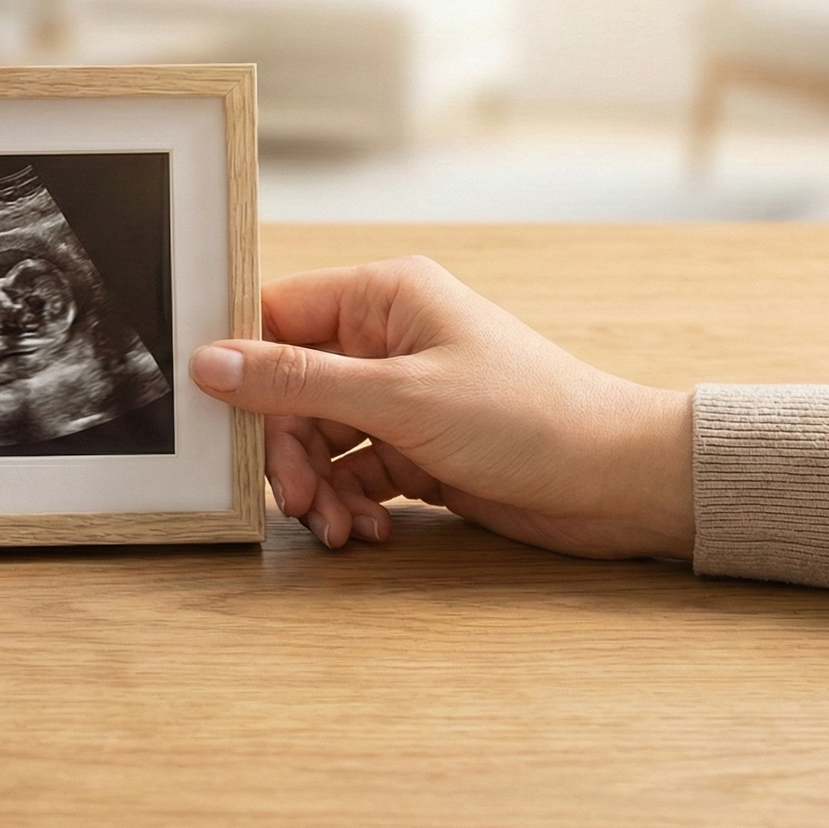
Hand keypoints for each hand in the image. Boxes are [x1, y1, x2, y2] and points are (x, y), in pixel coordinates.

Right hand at [188, 257, 692, 558]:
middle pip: (289, 389)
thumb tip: (211, 363)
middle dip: (286, 450)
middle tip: (295, 497)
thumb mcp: (401, 397)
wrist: (617, 482)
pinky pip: (353, 471)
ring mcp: (400, 394)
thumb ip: (298, 382)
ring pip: (318, 438)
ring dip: (317, 486)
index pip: (276, 315)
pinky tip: (367, 530)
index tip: (215, 413)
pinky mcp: (415, 445)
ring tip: (336, 526)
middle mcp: (386, 339)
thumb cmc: (531, 416)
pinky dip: (350, 503)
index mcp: (382, 297)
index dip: (241, 364)